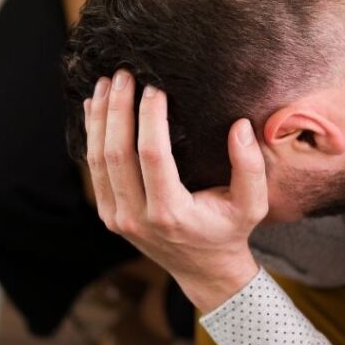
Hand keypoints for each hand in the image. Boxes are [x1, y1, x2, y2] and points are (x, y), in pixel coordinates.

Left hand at [84, 70, 266, 312]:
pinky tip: (96, 110)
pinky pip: (94, 170)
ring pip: (97, 160)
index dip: (150, 117)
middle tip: (125, 74)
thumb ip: (251, 167)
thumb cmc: (230, 232)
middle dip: (119, 109)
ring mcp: (117, 218)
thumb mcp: (253, 204)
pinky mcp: (109, 215)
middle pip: (116, 153)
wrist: (205, 270)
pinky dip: (92, 137)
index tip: (156, 88)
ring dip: (100, 118)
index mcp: (171, 213)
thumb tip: (240, 126)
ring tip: (107, 84)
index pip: (152, 155)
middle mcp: (137, 217)